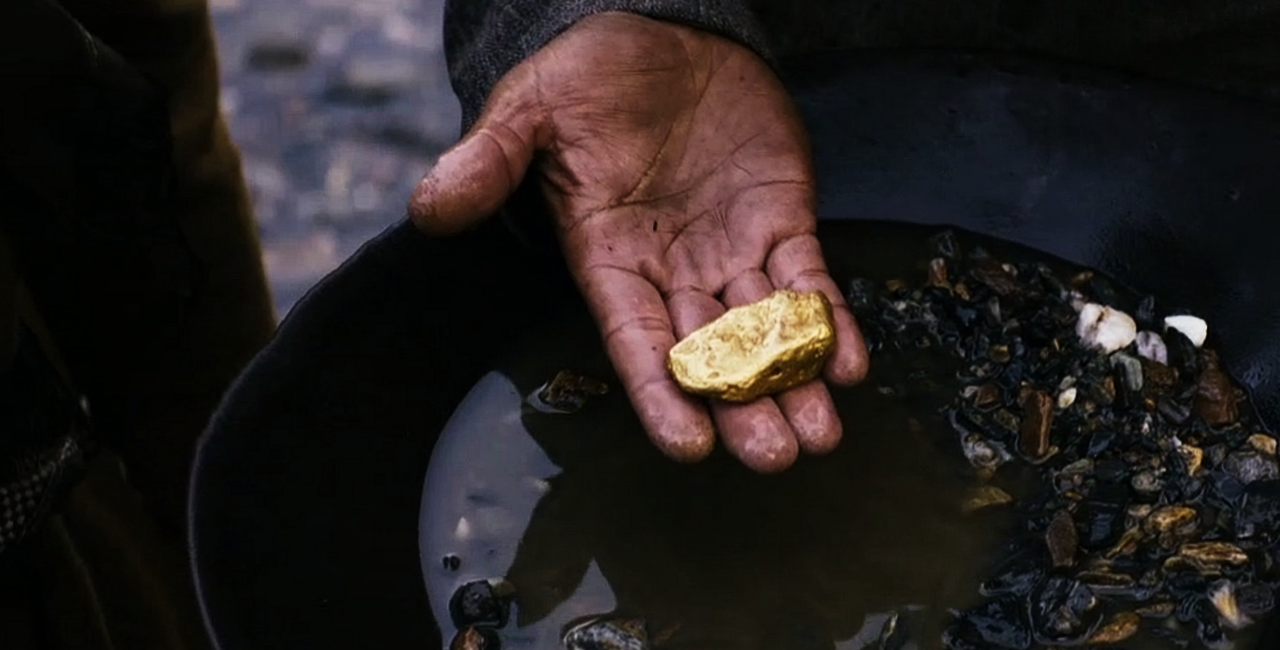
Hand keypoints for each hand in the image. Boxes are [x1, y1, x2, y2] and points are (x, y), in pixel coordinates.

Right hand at [408, 12, 868, 471]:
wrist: (659, 30)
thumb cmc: (587, 76)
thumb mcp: (529, 110)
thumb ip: (487, 163)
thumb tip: (428, 209)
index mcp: (608, 259)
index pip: (635, 341)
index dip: (660, 394)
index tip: (688, 446)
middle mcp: (673, 271)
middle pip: (710, 356)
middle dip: (742, 408)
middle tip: (774, 457)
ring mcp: (732, 253)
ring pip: (767, 334)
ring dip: (795, 383)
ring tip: (822, 433)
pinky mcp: (784, 224)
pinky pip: (811, 283)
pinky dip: (832, 322)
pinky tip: (851, 363)